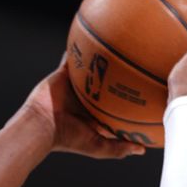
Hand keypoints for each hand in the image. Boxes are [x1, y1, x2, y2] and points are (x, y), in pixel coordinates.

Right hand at [21, 57, 145, 157]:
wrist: (42, 126)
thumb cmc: (69, 139)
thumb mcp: (98, 147)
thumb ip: (119, 148)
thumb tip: (142, 150)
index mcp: (94, 116)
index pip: (113, 108)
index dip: (126, 102)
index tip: (144, 96)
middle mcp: (85, 100)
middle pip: (105, 87)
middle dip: (117, 80)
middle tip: (137, 69)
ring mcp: (75, 87)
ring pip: (91, 71)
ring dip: (101, 61)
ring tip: (118, 49)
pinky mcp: (64, 74)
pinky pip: (73, 58)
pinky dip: (80, 48)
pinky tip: (92, 36)